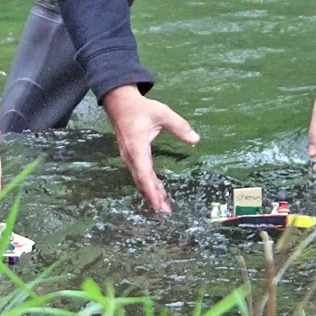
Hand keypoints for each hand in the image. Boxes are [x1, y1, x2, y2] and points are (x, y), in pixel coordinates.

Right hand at [102, 84, 199, 211]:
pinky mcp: (131, 157)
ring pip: (140, 179)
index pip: (144, 173)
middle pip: (141, 181)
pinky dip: (149, 184)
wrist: (120, 104)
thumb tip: (196, 139)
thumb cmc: (141, 108)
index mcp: (136, 147)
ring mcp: (129, 158)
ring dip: (151, 192)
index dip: (151, 190)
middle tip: (165, 212)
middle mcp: (130, 156)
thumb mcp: (162, 113)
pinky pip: (140, 174)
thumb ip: (179, 126)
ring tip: (164, 207)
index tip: (158, 204)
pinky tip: (159, 192)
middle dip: (153, 197)